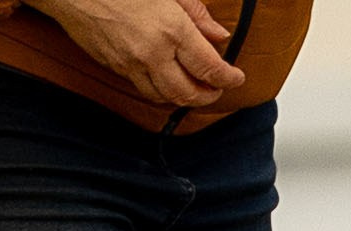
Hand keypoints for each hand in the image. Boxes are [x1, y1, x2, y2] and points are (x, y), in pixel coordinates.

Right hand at [34, 0, 245, 108]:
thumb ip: (195, 13)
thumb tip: (219, 35)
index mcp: (171, 29)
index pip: (210, 68)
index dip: (229, 78)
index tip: (237, 77)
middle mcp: (152, 53)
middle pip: (189, 93)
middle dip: (209, 95)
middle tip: (218, 88)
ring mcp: (131, 63)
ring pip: (166, 97)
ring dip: (184, 96)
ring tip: (195, 86)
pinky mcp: (114, 67)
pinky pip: (143, 88)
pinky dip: (161, 90)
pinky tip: (167, 78)